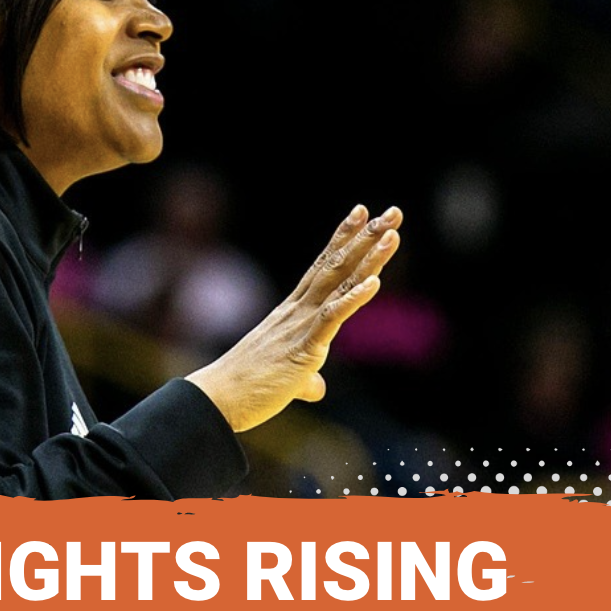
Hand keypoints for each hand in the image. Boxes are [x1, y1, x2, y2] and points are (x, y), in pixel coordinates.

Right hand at [186, 204, 401, 432]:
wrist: (218, 398)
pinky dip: (353, 298)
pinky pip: (331, 318)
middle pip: (337, 265)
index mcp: (292, 313)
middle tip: (392, 212)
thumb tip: (316, 388)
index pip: (323, 267)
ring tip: (391, 233)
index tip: (361, 213)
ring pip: (339, 283)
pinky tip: (375, 282)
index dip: (343, 238)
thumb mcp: (286, 379)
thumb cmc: (247, 388)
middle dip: (365, 237)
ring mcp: (299, 325)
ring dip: (367, 258)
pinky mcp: (302, 348)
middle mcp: (297, 311)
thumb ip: (306, 379)